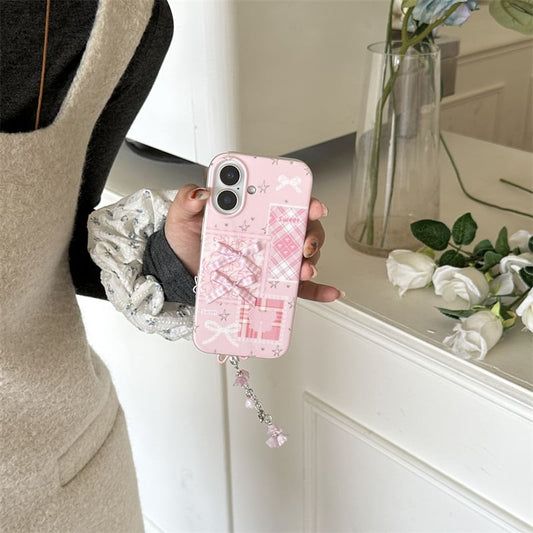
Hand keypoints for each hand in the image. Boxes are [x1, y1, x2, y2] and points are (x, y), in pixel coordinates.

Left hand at [164, 183, 341, 302]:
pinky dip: (318, 290)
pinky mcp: (271, 282)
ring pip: (303, 256)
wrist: (181, 274)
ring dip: (311, 260)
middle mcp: (268, 233)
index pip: (283, 200)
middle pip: (302, 227)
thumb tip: (201, 193)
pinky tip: (329, 292)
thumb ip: (188, 200)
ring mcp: (272, 259)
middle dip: (311, 232)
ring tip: (304, 268)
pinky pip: (300, 287)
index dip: (302, 198)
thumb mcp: (183, 216)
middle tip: (304, 240)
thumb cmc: (188, 241)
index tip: (310, 202)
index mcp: (252, 212)